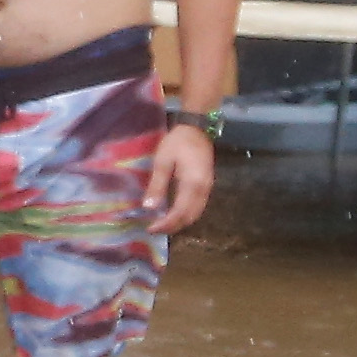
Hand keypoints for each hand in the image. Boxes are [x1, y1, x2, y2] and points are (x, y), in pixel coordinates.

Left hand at [142, 117, 215, 231]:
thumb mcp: (162, 162)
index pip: (179, 213)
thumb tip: (148, 208)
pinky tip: (173, 213)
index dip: (165, 224)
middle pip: (189, 217)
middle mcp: (204, 190)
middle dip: (172, 227)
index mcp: (193, 185)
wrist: (197, 128)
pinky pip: (198, 207)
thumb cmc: (177, 142)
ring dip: (179, 222)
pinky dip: (186, 215)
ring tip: (162, 223)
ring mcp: (207, 188)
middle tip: (154, 228)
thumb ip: (157, 186)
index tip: (151, 228)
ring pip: (195, 214)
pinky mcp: (207, 185)